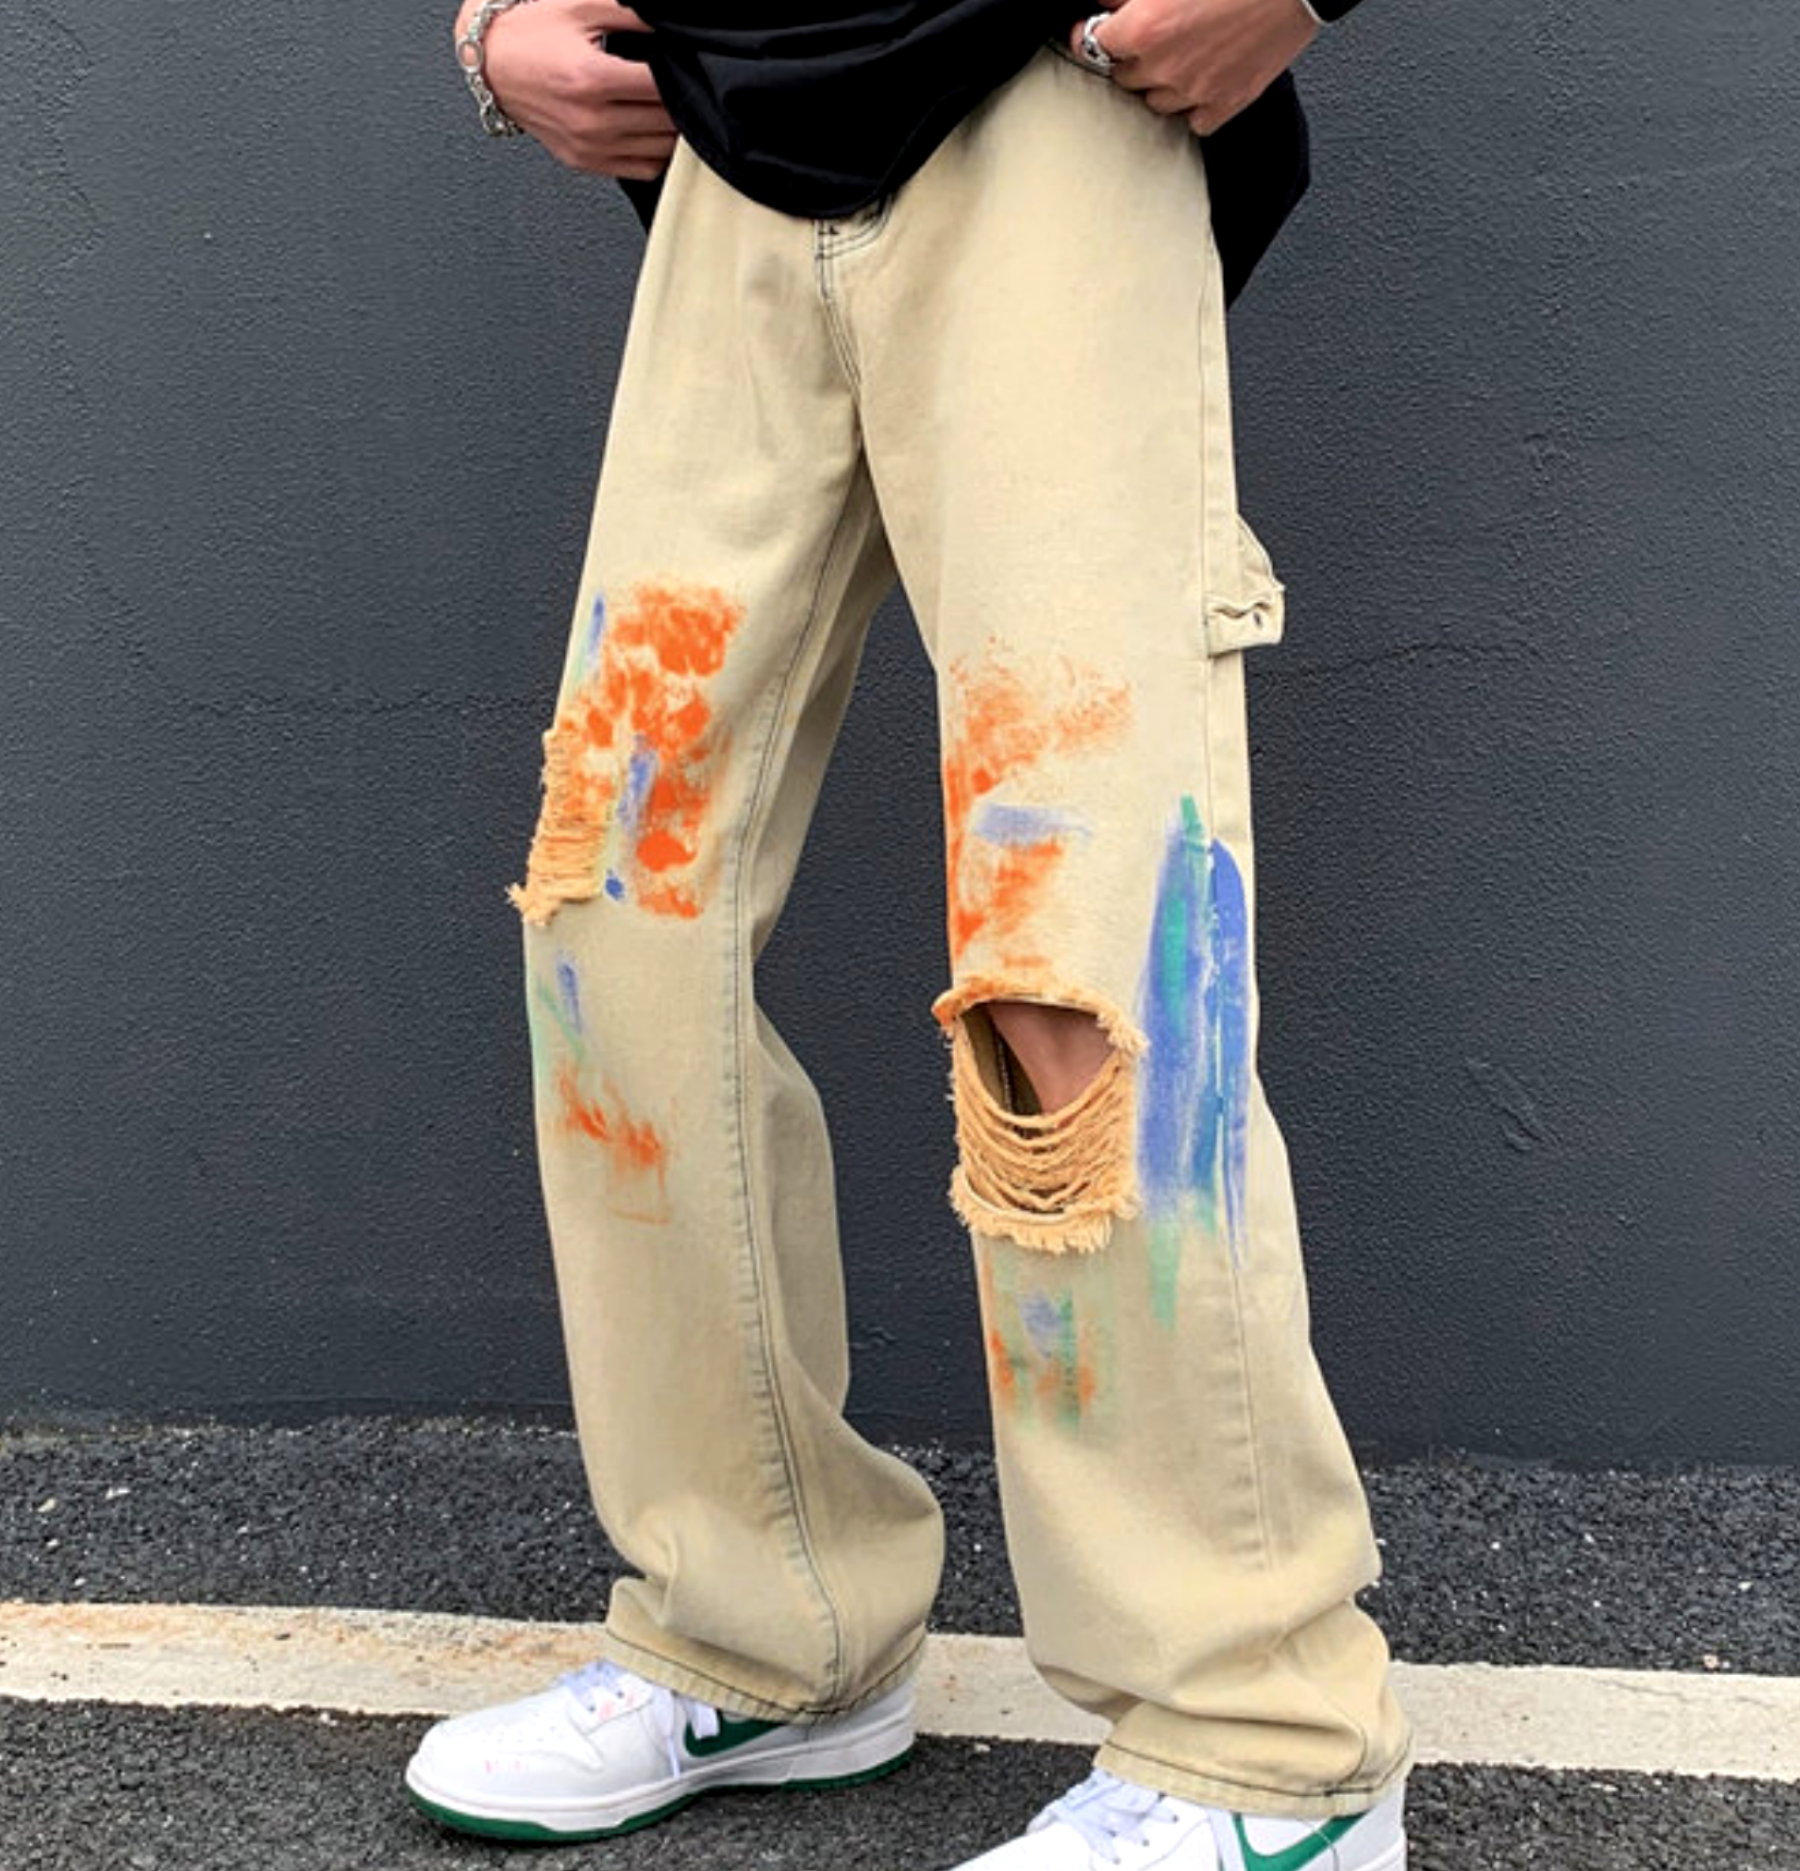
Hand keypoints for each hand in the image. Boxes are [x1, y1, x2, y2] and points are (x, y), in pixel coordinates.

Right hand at [454, 0, 676, 177]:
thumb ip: (629, 13)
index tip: (680, 64)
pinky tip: (652, 129)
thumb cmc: (531, 33)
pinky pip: (643, 170)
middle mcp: (591, 120)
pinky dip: (656, 152)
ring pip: (661, 149)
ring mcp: (589, 147)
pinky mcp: (585, 162)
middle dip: (678, 99)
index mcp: (592, 79)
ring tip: (667, 104)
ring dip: (672, 129)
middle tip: (677, 81)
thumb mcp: (580, 7)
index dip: (680, 73)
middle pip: (665, 120)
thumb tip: (671, 23)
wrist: (491, 63)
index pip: (661, 86)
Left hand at [1070, 0, 1317, 135]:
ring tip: (1180, 55)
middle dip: (1130, 57)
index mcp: (1143, 29)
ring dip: (1159, 82)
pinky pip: (1193, 120)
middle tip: (1150, 35)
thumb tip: (1104, 3)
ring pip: (1154, 102)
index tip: (1097, 30)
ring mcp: (1194, 92)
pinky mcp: (1225, 105)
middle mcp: (1163, 67)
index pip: (1090, 45)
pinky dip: (1192, 104)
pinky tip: (1201, 79)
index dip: (1092, 34)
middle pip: (1122, 77)